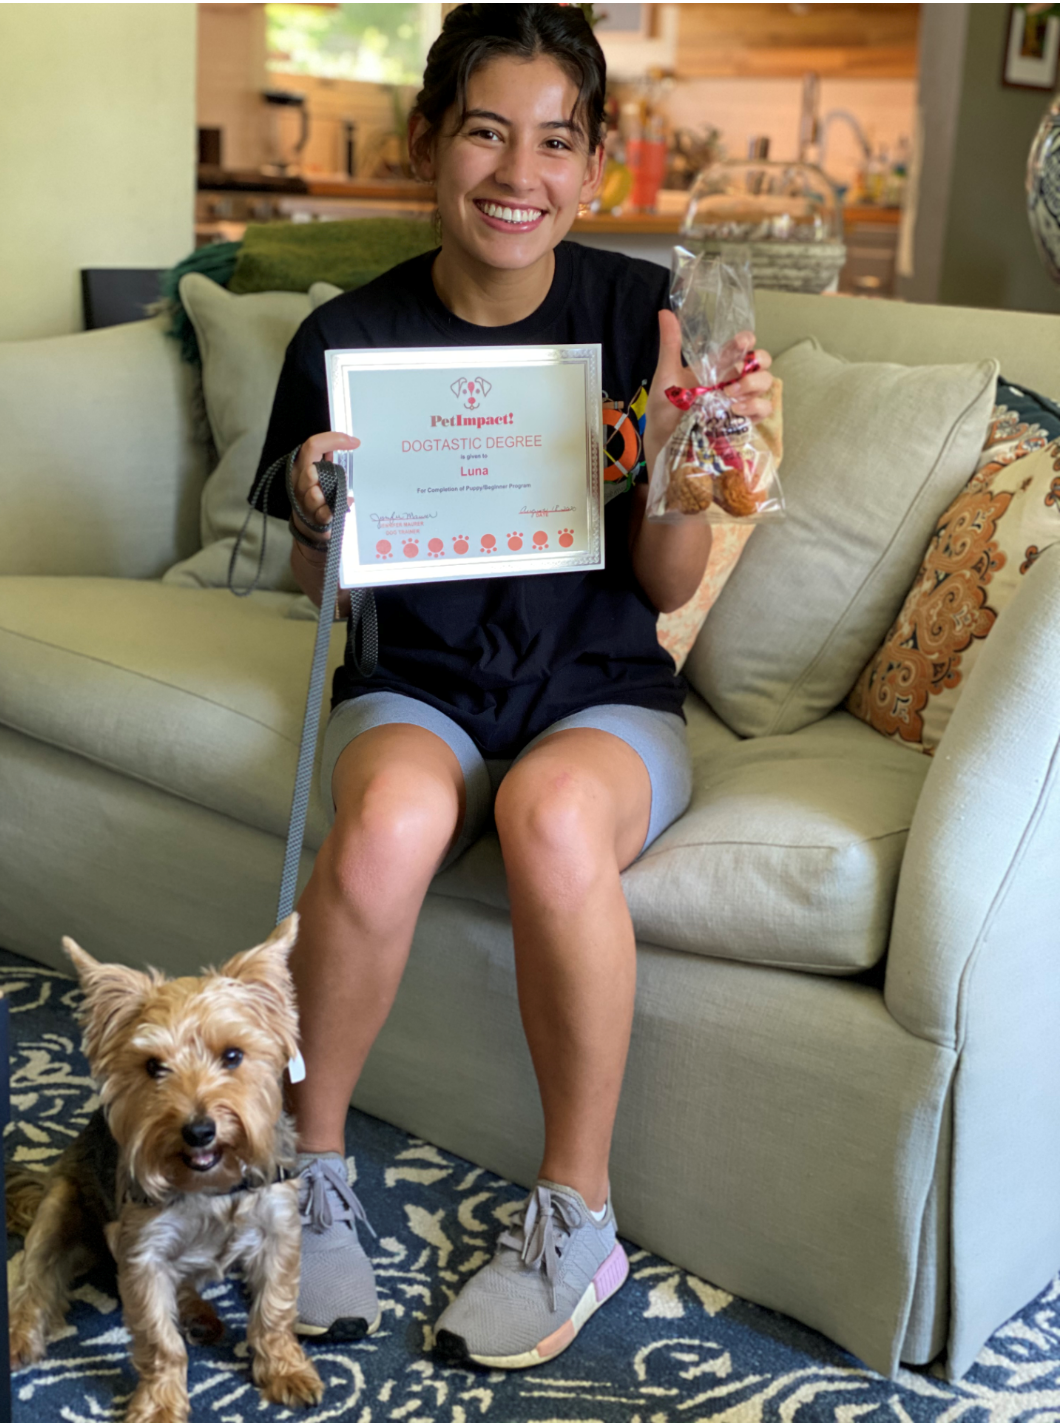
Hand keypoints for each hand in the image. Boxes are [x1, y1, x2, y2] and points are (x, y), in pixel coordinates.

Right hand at [291, 431, 359, 532]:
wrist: (310, 528)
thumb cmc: (318, 497)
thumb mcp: (322, 475)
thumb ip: (331, 461)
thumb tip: (351, 444)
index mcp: (302, 468)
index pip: (312, 446)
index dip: (333, 440)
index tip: (353, 442)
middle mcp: (300, 484)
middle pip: (311, 471)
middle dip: (325, 472)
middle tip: (338, 475)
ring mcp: (305, 503)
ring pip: (315, 494)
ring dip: (328, 494)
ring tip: (334, 496)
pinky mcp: (314, 520)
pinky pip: (324, 514)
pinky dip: (333, 511)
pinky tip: (340, 509)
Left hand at [643, 312, 772, 478]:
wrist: (662, 440)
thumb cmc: (664, 408)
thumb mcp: (665, 376)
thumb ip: (670, 346)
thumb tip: (665, 312)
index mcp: (716, 365)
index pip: (740, 346)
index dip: (746, 340)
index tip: (743, 341)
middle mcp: (732, 380)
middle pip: (761, 362)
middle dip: (757, 362)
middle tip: (738, 371)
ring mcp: (739, 400)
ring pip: (766, 383)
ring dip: (754, 385)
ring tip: (731, 394)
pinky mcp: (742, 421)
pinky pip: (763, 410)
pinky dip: (755, 407)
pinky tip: (736, 410)